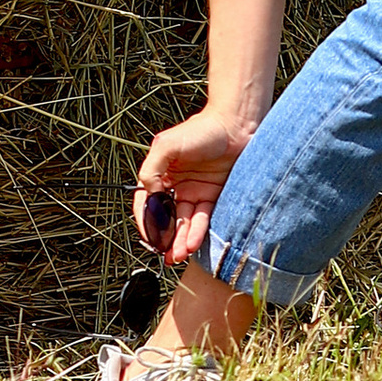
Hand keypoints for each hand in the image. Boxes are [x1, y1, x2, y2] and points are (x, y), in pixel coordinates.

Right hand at [132, 104, 259, 267]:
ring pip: (184, 222)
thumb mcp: (167, 144)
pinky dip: (197, 232)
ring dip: (180, 240)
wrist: (236, 126)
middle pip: (166, 216)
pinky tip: (193, 243)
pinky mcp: (213, 197)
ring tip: (178, 254)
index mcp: (161, 172)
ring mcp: (195, 192)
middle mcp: (176, 185)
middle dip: (164, 237)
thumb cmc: (202, 129)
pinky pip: (203, 219)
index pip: (147, 202)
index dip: (145, 220)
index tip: (149, 235)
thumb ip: (152, 168)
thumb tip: (149, 194)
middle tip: (164, 253)